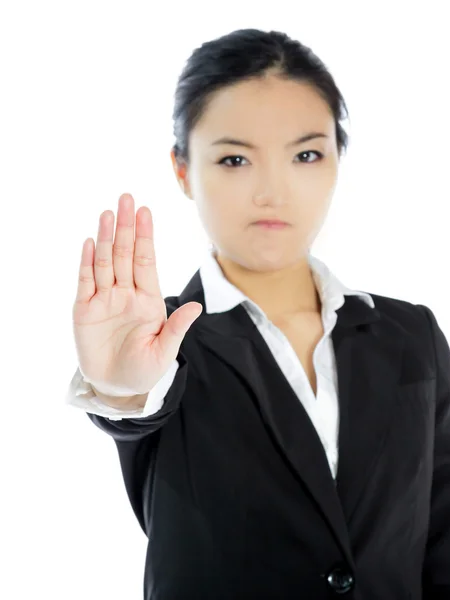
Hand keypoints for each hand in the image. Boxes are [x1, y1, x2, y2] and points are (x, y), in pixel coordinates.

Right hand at [72, 193, 201, 394]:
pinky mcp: (84, 311)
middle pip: (125, 254)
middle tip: (127, 198)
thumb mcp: (165, 350)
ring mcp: (104, 300)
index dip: (146, 237)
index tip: (146, 212)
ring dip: (106, 238)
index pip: (146, 261)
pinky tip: (89, 243)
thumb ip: (177, 327)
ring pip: (105, 263)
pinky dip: (87, 263)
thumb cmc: (145, 369)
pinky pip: (85, 282)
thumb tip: (197, 306)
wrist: (118, 387)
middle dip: (127, 227)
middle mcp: (126, 293)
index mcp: (149, 299)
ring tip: (108, 213)